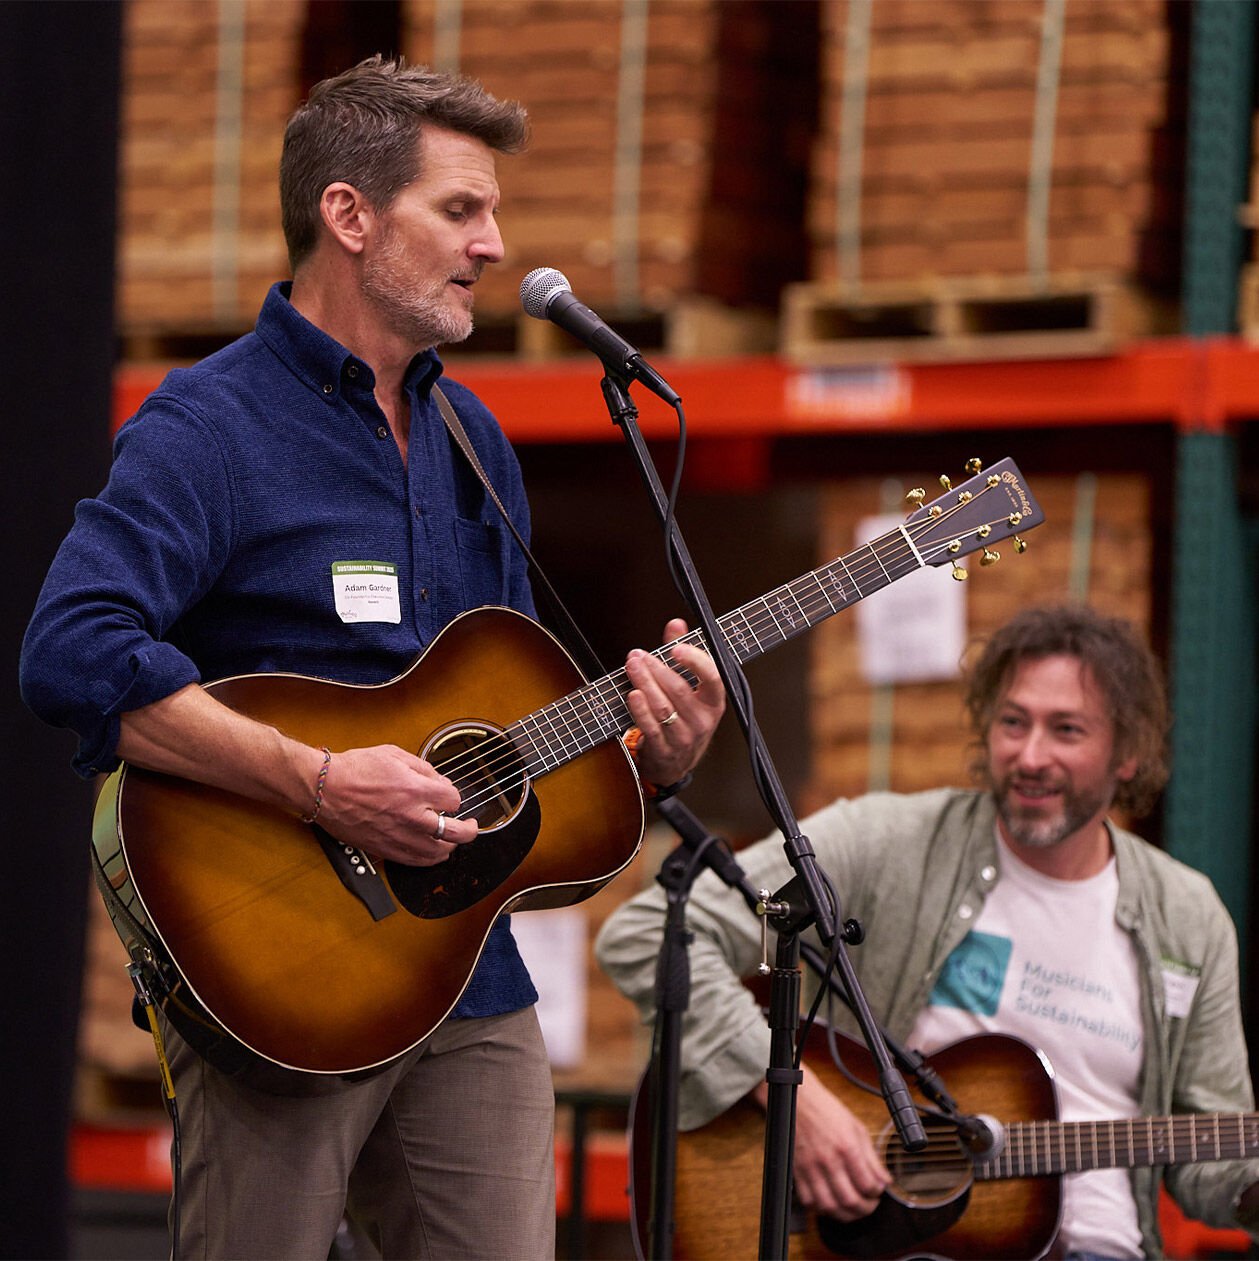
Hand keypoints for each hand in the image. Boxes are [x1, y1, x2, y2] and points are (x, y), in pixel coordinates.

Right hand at [313, 744, 476, 865]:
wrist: (323, 789)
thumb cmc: (354, 769)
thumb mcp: (394, 754)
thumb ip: (423, 768)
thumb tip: (440, 781)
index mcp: (416, 790)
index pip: (454, 800)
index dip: (454, 797)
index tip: (448, 796)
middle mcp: (411, 817)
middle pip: (457, 833)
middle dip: (469, 829)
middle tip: (471, 825)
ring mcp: (399, 836)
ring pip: (439, 853)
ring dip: (450, 846)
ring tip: (451, 839)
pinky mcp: (385, 850)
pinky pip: (416, 862)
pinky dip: (429, 859)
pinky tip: (432, 852)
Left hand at [625, 618, 724, 787]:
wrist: (676, 762)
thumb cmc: (684, 719)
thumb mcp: (690, 688)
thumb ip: (683, 653)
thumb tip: (676, 624)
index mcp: (714, 702)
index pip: (712, 678)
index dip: (695, 661)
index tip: (676, 648)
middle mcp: (702, 720)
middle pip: (679, 690)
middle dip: (656, 668)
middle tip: (638, 655)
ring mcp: (684, 737)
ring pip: (663, 706)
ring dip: (645, 683)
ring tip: (632, 666)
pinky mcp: (664, 749)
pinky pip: (651, 727)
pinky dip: (640, 709)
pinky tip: (632, 693)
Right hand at [755, 1065, 890, 1221]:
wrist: (799, 1099)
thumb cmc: (827, 1109)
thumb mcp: (857, 1127)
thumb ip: (872, 1157)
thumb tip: (885, 1180)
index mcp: (847, 1147)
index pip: (868, 1185)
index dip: (878, 1193)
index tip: (878, 1190)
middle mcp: (829, 1160)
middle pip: (850, 1200)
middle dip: (865, 1209)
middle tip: (869, 1204)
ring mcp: (811, 1167)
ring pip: (829, 1206)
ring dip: (844, 1214)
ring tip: (852, 1209)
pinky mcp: (797, 1170)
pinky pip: (808, 1201)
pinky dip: (821, 1208)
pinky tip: (830, 1201)